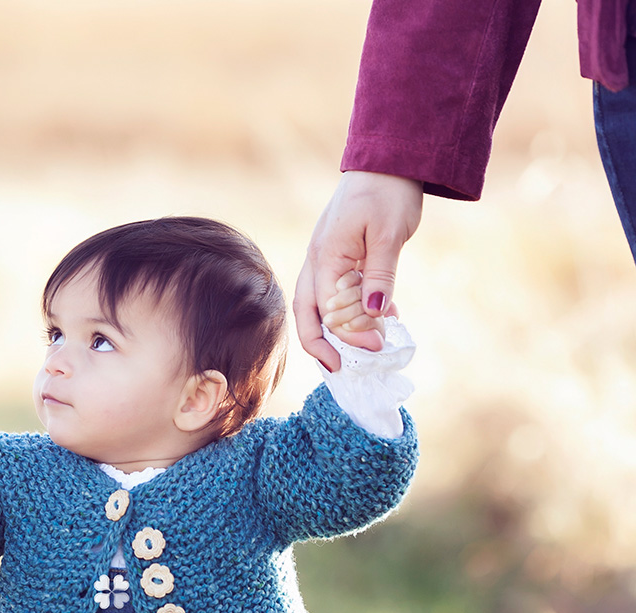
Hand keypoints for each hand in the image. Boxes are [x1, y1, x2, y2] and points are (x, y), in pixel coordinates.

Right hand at [294, 171, 421, 370]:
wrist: (387, 160)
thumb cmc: (387, 193)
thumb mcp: (389, 235)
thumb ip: (379, 276)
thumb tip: (374, 313)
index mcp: (326, 256)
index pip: (327, 308)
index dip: (348, 333)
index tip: (376, 347)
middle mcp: (317, 260)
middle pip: (307, 312)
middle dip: (320, 344)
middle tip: (340, 369)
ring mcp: (324, 258)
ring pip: (317, 306)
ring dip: (334, 331)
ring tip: (357, 353)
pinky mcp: (338, 256)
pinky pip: (336, 292)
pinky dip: (351, 311)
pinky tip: (380, 319)